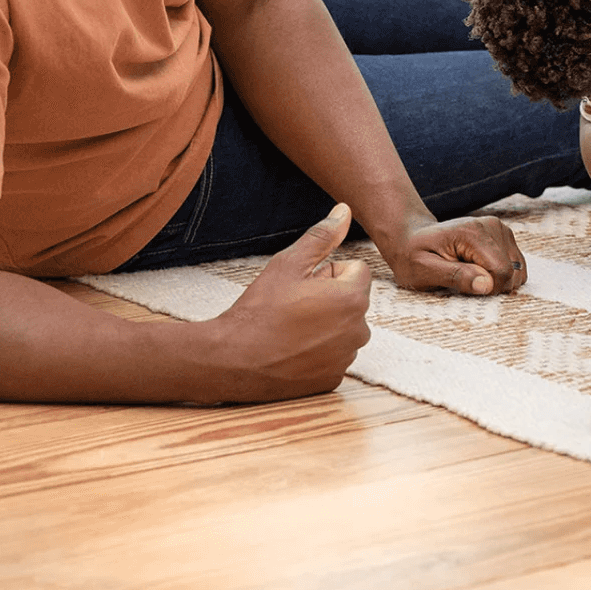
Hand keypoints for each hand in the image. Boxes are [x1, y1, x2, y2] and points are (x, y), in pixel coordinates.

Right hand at [202, 203, 371, 401]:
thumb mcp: (288, 264)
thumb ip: (322, 236)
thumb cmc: (259, 309)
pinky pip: (334, 355)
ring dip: (325, 325)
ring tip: (290, 329)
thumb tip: (345, 210)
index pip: (356, 270)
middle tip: (293, 307)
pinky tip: (291, 351)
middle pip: (352, 300)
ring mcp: (347, 357)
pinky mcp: (333, 378)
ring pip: (343, 328)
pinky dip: (318, 351)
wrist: (231, 359)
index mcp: (353, 298)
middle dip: (329, 298)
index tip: (303, 285)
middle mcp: (359, 330)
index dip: (328, 273)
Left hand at [383, 215, 529, 294]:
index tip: (464, 287)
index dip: (487, 289)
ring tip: (469, 273)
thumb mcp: (423, 271)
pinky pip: (516, 266)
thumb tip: (487, 285)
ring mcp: (500, 229)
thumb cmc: (412, 255)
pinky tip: (478, 270)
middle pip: (513, 271)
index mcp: (473, 233)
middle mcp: (492, 226)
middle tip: (463, 280)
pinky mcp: (504, 236)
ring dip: (497, 280)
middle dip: (492, 285)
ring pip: (518, 270)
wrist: (411, 236)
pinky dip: (500, 275)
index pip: (502, 271)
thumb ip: (456, 277)